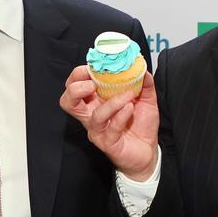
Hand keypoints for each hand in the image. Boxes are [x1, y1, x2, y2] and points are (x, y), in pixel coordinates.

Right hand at [60, 65, 158, 180]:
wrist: (149, 151)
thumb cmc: (140, 124)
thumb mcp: (145, 98)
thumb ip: (143, 82)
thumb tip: (141, 66)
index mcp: (95, 101)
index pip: (75, 85)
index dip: (79, 74)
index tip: (94, 65)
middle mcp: (92, 115)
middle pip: (68, 102)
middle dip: (75, 89)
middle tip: (92, 83)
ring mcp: (98, 130)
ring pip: (93, 116)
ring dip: (111, 102)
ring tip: (128, 95)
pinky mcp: (108, 143)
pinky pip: (111, 128)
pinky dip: (121, 115)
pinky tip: (131, 108)